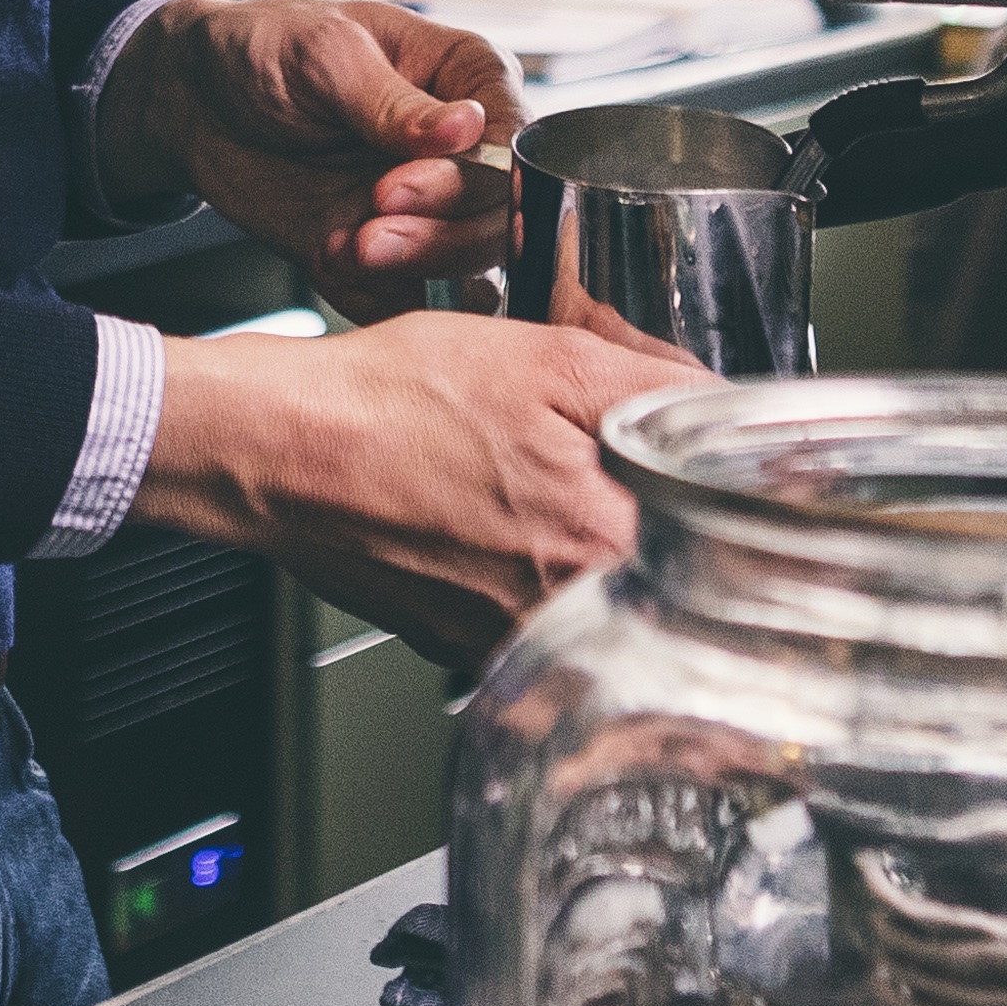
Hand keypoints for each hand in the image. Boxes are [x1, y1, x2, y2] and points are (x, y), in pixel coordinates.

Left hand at [100, 0, 518, 319]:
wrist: (199, 102)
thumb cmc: (267, 49)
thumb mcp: (324, 54)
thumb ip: (393, 101)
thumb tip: (468, 127)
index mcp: (469, 79)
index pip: (511, 146)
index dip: (468, 178)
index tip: (398, 186)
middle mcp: (463, 151)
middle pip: (500, 218)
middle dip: (440, 234)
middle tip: (371, 229)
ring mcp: (430, 209)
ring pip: (469, 268)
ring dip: (414, 270)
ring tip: (348, 248)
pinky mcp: (392, 255)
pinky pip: (411, 299)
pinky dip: (378, 295)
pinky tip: (332, 262)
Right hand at [134, 293, 705, 651]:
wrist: (278, 451)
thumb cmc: (391, 403)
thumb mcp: (552, 358)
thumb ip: (662, 389)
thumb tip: (724, 408)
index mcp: (615, 549)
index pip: (728, 524)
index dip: (721, 469)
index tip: (698, 447)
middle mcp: (573, 619)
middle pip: (669, 561)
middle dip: (652, 500)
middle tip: (596, 450)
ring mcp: (513, 644)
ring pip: (596, 587)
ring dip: (584, 536)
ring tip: (525, 479)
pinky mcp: (462, 647)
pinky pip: (528, 604)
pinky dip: (520, 561)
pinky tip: (483, 512)